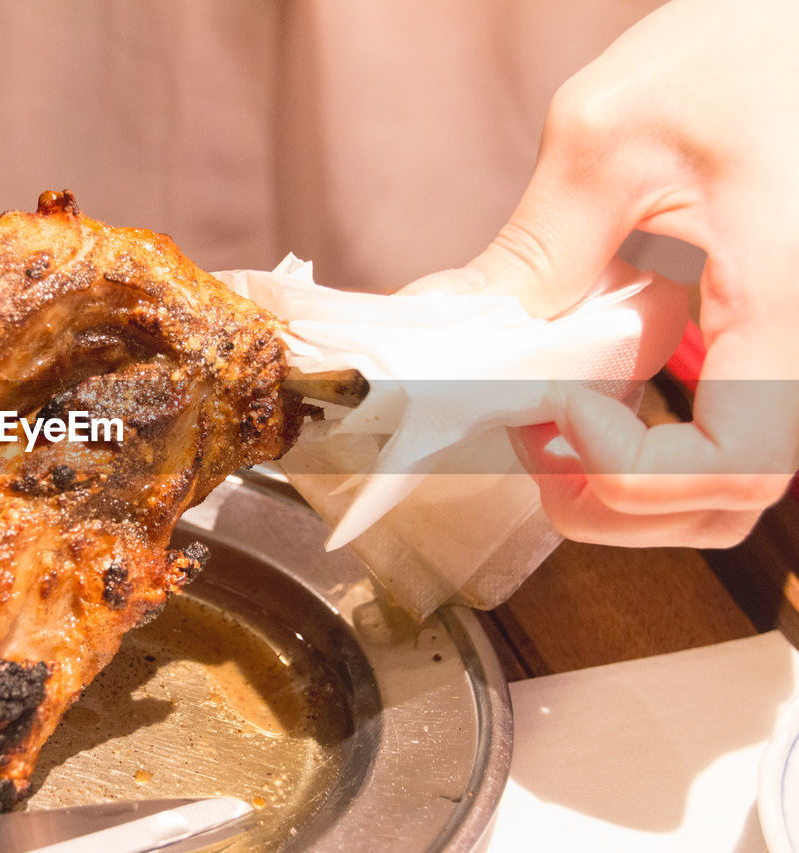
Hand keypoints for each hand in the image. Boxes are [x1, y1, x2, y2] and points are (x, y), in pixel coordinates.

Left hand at [405, 0, 798, 546]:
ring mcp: (797, 348)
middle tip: (528, 438)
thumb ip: (531, 252)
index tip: (556, 408)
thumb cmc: (751, 45)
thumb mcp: (612, 138)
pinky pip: (726, 428)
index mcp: (791, 301)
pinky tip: (589, 386)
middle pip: (726, 501)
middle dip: (609, 497)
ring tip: (548, 419)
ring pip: (727, 482)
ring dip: (626, 481)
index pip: (731, 465)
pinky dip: (651, 439)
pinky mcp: (781, 340)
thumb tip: (440, 324)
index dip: (630, 472)